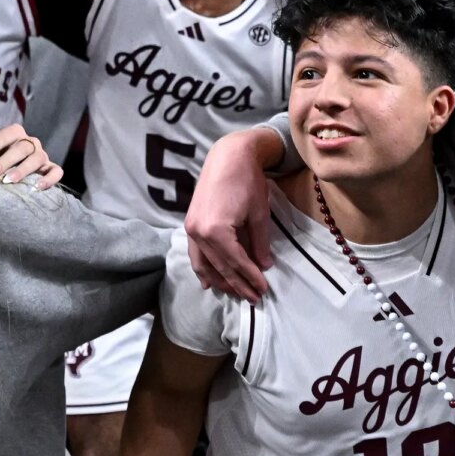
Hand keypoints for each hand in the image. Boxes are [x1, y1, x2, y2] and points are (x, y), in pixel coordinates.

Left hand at [0, 124, 61, 188]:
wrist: (14, 170)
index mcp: (16, 134)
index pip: (5, 135)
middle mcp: (31, 142)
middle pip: (22, 147)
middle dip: (4, 161)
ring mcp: (43, 155)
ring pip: (37, 158)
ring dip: (22, 170)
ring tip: (8, 181)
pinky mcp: (52, 168)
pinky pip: (56, 172)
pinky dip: (48, 179)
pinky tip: (36, 188)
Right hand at [184, 131, 274, 302]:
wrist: (228, 156)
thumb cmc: (247, 181)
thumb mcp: (259, 214)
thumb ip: (260, 243)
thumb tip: (264, 266)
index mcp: (216, 231)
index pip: (237, 263)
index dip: (251, 278)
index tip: (263, 290)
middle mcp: (199, 233)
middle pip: (220, 267)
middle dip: (237, 284)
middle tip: (253, 298)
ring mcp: (191, 229)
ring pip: (205, 264)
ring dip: (220, 281)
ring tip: (235, 294)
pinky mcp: (190, 224)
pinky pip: (195, 253)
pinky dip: (202, 269)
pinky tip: (207, 283)